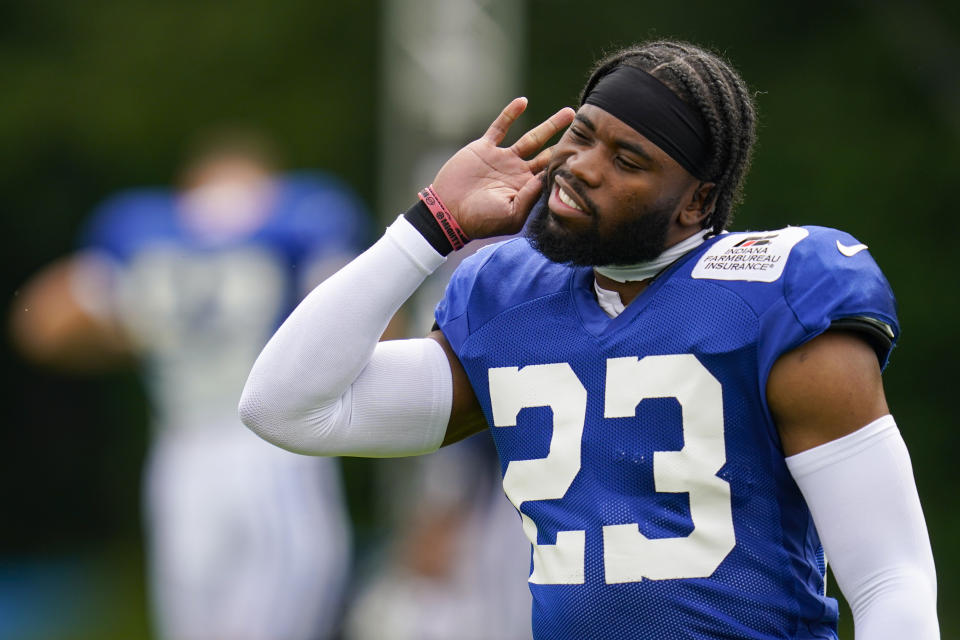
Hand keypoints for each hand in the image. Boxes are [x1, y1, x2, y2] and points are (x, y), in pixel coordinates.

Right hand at [432, 98, 574, 238]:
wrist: (448, 212)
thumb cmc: (479, 220)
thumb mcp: (509, 216)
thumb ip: (529, 198)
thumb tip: (545, 179)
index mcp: (526, 189)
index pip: (551, 174)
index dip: (568, 166)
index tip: (588, 154)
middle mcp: (518, 172)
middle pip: (549, 154)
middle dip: (567, 144)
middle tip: (587, 130)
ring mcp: (502, 159)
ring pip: (532, 138)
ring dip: (550, 125)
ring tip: (569, 112)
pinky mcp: (485, 148)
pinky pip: (500, 127)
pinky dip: (510, 114)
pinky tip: (523, 102)